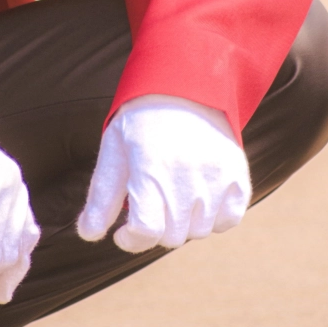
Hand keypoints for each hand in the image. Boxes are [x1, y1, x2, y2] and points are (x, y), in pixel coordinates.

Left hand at [77, 94, 251, 252]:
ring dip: (183, 223)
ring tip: (174, 194)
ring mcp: (217, 177)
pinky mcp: (238, 175)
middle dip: (155, 228)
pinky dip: (213, 218)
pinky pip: (228, 221)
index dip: (131, 240)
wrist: (186, 86)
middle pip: (171, 237)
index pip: (146, 231)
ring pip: (198, 232)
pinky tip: (199, 198)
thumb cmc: (142, 121)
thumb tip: (88, 234)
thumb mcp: (114, 151)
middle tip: (150, 203)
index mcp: (151, 168)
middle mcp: (187, 176)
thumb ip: (101, 196)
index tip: (124, 232)